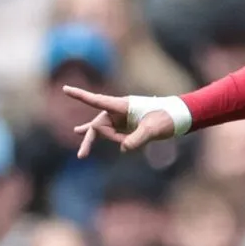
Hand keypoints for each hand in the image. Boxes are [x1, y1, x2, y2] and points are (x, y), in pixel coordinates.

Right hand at [65, 86, 179, 155]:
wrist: (179, 117)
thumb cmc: (167, 117)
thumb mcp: (153, 129)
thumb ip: (138, 138)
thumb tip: (123, 149)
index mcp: (122, 105)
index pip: (97, 100)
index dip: (80, 96)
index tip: (65, 89)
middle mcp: (119, 111)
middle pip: (98, 124)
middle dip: (91, 139)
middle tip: (82, 156)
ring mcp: (122, 118)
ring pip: (102, 130)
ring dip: (93, 140)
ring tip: (79, 152)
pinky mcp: (127, 126)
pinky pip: (113, 134)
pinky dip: (110, 140)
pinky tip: (90, 146)